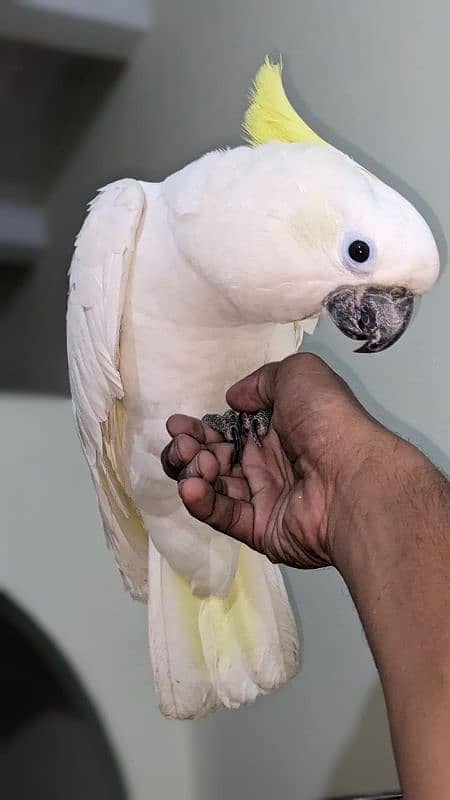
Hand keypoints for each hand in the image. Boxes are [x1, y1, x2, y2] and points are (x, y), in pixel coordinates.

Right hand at [161, 353, 395, 569]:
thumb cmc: (329, 420)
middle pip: (214, 459)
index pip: (227, 430)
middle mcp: (269, 463)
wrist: (353, 477)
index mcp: (277, 429)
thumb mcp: (299, 374)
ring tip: (196, 463)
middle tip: (182, 443)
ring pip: (214, 487)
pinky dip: (201, 502)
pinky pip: (224, 516)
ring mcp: (265, 498)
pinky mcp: (261, 530)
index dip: (200, 428)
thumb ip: (260, 381)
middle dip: (189, 449)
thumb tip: (234, 400)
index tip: (179, 424)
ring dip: (193, 472)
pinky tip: (191, 486)